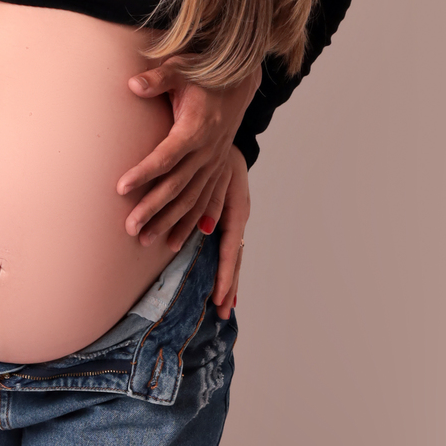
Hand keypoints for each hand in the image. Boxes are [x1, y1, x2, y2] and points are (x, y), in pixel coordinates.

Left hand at [116, 60, 261, 250]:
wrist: (238, 83)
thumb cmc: (204, 76)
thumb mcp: (181, 69)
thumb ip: (158, 78)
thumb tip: (134, 83)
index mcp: (195, 129)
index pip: (166, 156)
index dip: (144, 173)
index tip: (120, 187)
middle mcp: (207, 152)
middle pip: (176, 186)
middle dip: (152, 208)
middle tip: (129, 227)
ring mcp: (214, 164)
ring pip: (190, 200)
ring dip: (168, 222)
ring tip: (145, 241)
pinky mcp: (217, 171)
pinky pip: (204, 203)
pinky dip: (190, 223)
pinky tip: (175, 242)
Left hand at [209, 147, 249, 319]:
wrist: (219, 132)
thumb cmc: (217, 149)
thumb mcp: (218, 171)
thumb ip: (213, 198)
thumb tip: (208, 228)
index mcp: (237, 209)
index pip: (231, 248)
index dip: (225, 274)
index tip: (218, 297)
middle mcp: (237, 217)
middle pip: (235, 258)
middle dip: (229, 285)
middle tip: (223, 313)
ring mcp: (233, 218)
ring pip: (232, 255)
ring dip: (227, 280)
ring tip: (224, 308)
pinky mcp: (225, 215)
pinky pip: (226, 245)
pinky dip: (224, 265)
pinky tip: (219, 282)